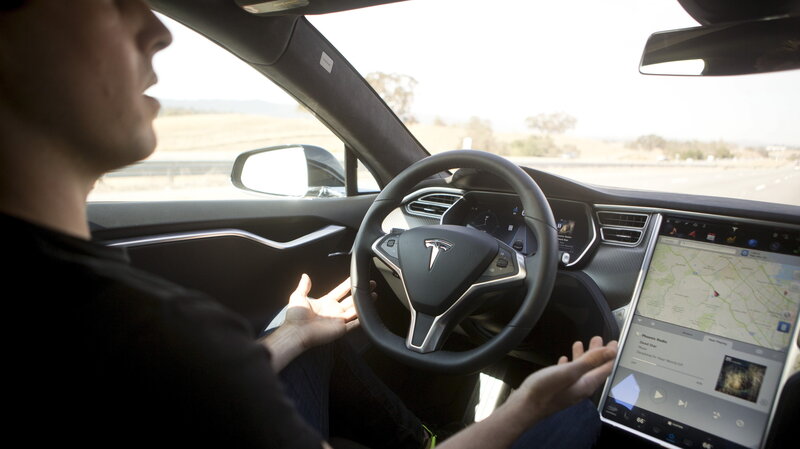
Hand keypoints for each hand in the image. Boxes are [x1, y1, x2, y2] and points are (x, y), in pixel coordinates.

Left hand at [263, 274, 375, 371]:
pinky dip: (361, 320)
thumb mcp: (297, 297)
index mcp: (326, 302)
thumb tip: (305, 275)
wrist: (296, 332)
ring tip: (373, 296)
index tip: (355, 278)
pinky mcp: (341, 330)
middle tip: (370, 285)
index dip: (348, 285)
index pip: (340, 291)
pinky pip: (354, 325)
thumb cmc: (295, 317)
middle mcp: (334, 311)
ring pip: (355, 310)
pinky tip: (368, 313)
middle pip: (351, 300)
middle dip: (360, 292)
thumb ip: (303, 286)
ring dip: (364, 304)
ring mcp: (338, 320)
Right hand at [434, 336, 616, 448]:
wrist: (525, 406)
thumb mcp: (570, 372)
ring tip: (579, 343)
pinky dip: (568, 364)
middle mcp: (580, 388)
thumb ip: (590, 361)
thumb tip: (610, 352)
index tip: (613, 343)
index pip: (604, 368)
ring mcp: (568, 389)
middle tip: (597, 339)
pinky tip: (563, 359)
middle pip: (593, 368)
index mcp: (586, 384)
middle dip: (597, 353)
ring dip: (582, 356)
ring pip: (580, 370)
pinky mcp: (557, 389)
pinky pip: (567, 374)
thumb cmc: (545, 390)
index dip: (610, 355)